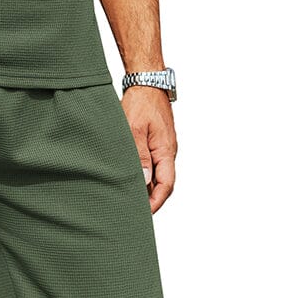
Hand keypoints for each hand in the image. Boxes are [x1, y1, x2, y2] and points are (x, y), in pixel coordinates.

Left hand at [120, 85, 177, 212]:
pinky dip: (144, 172)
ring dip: (147, 186)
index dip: (156, 201)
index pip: (166, 185)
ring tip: (130, 197)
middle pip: (163, 182)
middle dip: (151, 199)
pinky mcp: (156, 140)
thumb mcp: (135, 129)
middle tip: (134, 210)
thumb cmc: (141, 102)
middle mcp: (167, 151)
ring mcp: (162, 146)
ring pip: (158, 173)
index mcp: (166, 151)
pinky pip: (153, 162)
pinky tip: (132, 175)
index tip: (145, 214)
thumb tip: (145, 181)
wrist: (147, 82)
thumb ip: (140, 155)